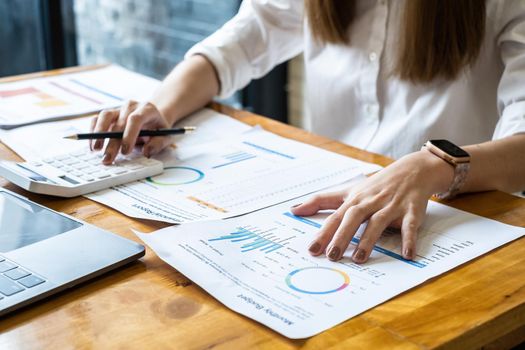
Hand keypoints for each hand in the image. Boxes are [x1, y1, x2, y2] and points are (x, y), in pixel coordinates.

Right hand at [90, 100, 172, 163]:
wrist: (153, 116)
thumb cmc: (159, 127)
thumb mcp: (166, 135)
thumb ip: (158, 144)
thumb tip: (147, 152)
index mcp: (147, 109)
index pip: (136, 119)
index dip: (129, 135)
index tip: (125, 151)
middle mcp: (131, 106)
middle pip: (119, 123)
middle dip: (111, 143)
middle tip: (107, 158)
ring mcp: (119, 109)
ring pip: (104, 117)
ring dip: (98, 134)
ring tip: (95, 150)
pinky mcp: (110, 114)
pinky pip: (97, 119)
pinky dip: (93, 131)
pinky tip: (93, 145)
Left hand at [290, 151, 453, 263]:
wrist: (413, 169)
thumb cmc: (376, 185)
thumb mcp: (348, 190)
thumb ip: (321, 201)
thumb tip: (293, 210)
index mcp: (355, 199)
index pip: (335, 217)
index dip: (323, 233)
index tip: (312, 249)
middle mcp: (371, 201)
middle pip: (353, 217)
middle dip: (342, 236)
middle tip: (332, 256)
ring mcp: (391, 206)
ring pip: (378, 222)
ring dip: (369, 240)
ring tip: (358, 258)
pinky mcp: (412, 210)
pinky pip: (410, 225)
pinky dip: (409, 239)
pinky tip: (407, 255)